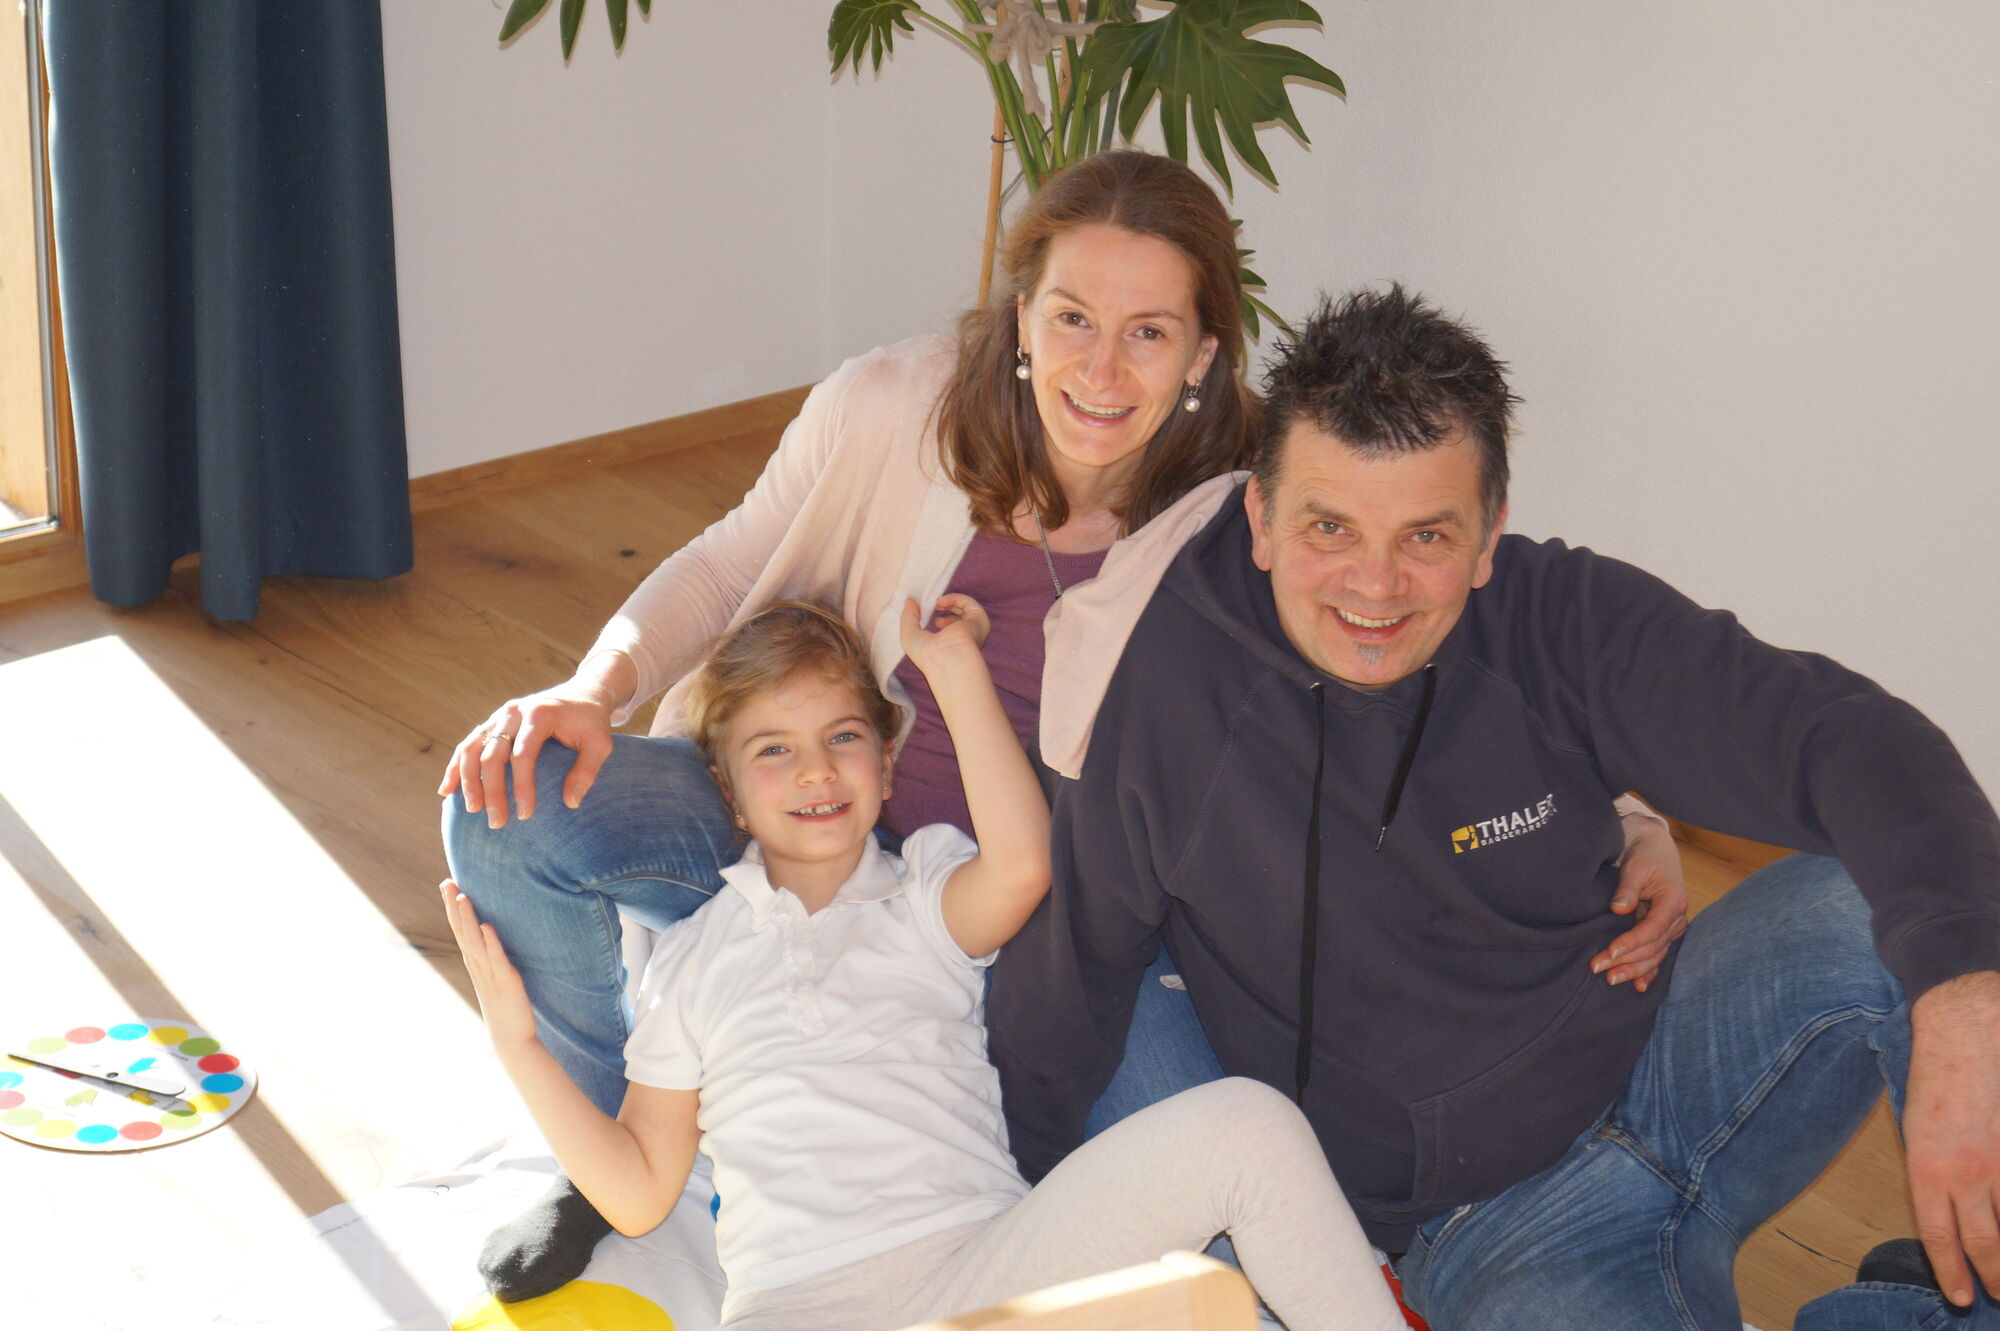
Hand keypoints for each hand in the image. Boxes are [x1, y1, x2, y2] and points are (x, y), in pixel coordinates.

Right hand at [437, 686, 615, 828]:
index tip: (526, 814)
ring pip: (473, 748)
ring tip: (472, 810)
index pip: (523, 754)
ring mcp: (500, 716)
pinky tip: (447, 790)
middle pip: (493, 754)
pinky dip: (456, 767)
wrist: (582, 693)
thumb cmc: (591, 722)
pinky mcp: (492, 722)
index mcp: (540, 714)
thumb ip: (587, 770)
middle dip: (492, 790)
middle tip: (496, 822)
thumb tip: (571, 803)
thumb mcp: (601, 743)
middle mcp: (514, 712)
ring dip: (468, 780)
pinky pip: (468, 744)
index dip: (522, 786)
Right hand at [440, 879, 537, 1050]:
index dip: (453, 907)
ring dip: (468, 920)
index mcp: (475, 963)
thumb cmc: (505, 1006)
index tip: (447, 883)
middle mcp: (478, 966)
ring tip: (462, 896)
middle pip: (462, 932)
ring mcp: (490, 975)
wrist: (511, 1039)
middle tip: (447, 882)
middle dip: (454, 906)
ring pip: (475, 943)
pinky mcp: (506, 982)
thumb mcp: (496, 976)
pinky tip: (487, 926)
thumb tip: (489, 935)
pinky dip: (491, 943)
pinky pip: (497, 960)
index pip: (460, 930)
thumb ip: (491, 957)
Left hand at [899, 594, 991, 675]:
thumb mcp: (909, 634)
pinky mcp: (979, 621)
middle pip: (957, 616)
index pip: (948, 628)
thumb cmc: (926, 654)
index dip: (936, 616)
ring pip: (964, 608)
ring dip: (948, 601)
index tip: (922, 610)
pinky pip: (968, 603)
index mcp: (952, 647)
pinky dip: (954, 598)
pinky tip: (941, 603)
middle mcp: (966, 640)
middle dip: (943, 607)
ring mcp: (974, 630)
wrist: (944, 659)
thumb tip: (910, 601)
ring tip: (936, 604)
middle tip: (931, 606)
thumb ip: (908, 616)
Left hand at [1590, 814, 1688, 991]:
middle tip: (1597, 968)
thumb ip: (1627, 888)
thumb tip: (1619, 909)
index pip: (1651, 929)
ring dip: (1632, 970)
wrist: (1655, 850)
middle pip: (1651, 947)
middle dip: (1625, 960)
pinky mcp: (1663, 933)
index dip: (1631, 942)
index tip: (1610, 951)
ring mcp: (1671, 928)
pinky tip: (1638, 987)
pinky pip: (1657, 955)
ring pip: (1654, 955)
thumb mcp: (1636, 866)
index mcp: (1672, 902)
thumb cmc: (1645, 856)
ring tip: (1610, 979)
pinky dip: (1648, 972)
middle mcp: (1676, 919)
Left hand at [1905, 969, 1999, 1306]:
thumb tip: (1953, 1215)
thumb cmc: (1937, 1080)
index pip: (1940, 1237)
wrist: (1965, 1033)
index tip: (1961, 1296)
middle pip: (1986, 1243)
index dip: (1952, 1272)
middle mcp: (1967, 1172)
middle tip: (1999, 1295)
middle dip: (1995, 1276)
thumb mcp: (1918, 1133)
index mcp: (1928, 1168)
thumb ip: (1935, 1177)